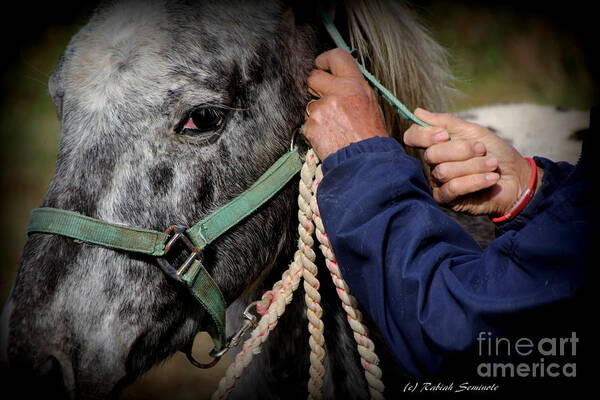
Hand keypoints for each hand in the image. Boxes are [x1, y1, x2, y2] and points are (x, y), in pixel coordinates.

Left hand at [303, 49, 387, 159]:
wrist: (365, 162)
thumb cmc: (371, 138)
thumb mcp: (370, 105)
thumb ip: (352, 89)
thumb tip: (339, 81)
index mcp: (355, 85)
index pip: (336, 56)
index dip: (324, 60)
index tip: (320, 65)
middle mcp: (338, 92)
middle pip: (313, 77)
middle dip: (314, 87)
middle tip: (323, 100)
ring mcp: (322, 108)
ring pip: (309, 104)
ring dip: (316, 114)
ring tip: (333, 129)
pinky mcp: (312, 125)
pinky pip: (307, 124)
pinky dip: (314, 131)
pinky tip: (328, 138)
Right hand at [404, 108, 540, 216]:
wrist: (518, 177)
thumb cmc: (496, 152)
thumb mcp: (473, 132)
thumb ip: (445, 122)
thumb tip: (417, 112)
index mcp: (437, 145)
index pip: (412, 137)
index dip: (424, 135)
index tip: (445, 135)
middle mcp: (434, 164)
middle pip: (431, 154)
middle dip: (461, 150)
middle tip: (481, 149)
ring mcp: (438, 183)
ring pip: (444, 171)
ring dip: (473, 166)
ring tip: (492, 165)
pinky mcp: (447, 200)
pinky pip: (453, 188)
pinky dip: (475, 181)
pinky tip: (492, 178)